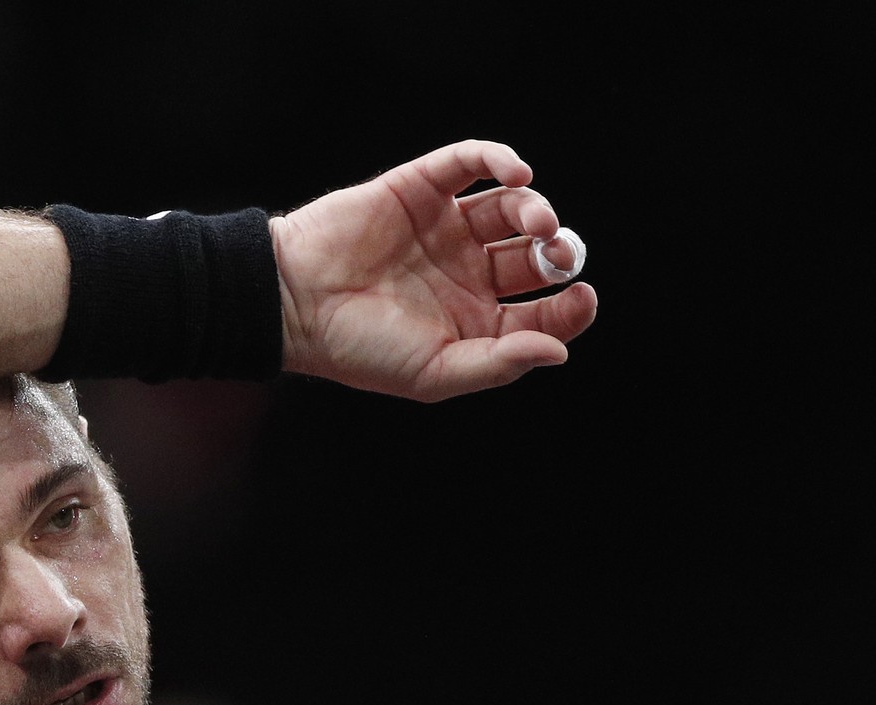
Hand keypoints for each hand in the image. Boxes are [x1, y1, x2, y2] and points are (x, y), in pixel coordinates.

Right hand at [271, 139, 597, 401]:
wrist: (293, 301)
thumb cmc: (358, 348)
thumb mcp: (434, 373)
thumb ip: (498, 364)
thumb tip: (559, 352)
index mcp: (473, 320)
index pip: (542, 312)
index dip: (571, 307)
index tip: (582, 297)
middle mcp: (465, 271)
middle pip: (533, 255)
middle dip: (556, 252)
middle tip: (558, 254)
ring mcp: (443, 227)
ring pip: (510, 206)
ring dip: (534, 209)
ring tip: (535, 223)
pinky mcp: (419, 188)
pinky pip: (469, 162)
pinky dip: (498, 159)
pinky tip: (516, 172)